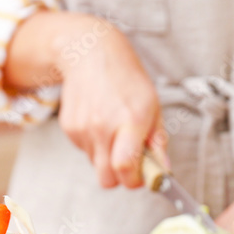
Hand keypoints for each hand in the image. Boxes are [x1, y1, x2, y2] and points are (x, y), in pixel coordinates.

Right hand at [55, 16, 165, 188]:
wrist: (90, 54)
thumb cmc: (128, 80)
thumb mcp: (152, 107)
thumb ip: (157, 143)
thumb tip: (163, 172)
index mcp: (130, 121)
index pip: (125, 167)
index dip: (134, 180)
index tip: (141, 176)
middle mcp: (103, 126)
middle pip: (106, 179)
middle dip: (119, 178)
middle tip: (129, 161)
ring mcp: (83, 128)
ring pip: (96, 164)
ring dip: (107, 156)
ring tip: (113, 127)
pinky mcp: (69, 128)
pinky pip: (85, 150)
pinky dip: (94, 143)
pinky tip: (99, 120)